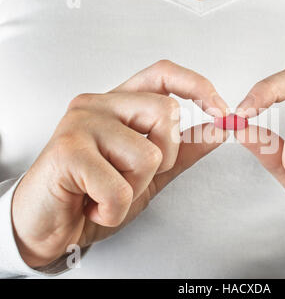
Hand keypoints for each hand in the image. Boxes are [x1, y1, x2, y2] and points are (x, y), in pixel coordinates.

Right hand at [12, 60, 228, 266]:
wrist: (47, 225)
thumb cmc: (93, 193)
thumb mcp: (148, 173)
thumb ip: (182, 151)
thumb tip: (218, 130)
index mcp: (119, 104)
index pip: (163, 74)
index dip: (197, 86)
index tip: (221, 110)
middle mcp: (99, 104)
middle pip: (166, 113)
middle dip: (164, 158)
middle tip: (132, 177)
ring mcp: (81, 123)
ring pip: (148, 154)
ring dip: (135, 189)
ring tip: (107, 193)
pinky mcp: (68, 150)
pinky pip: (120, 186)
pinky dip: (114, 209)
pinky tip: (94, 207)